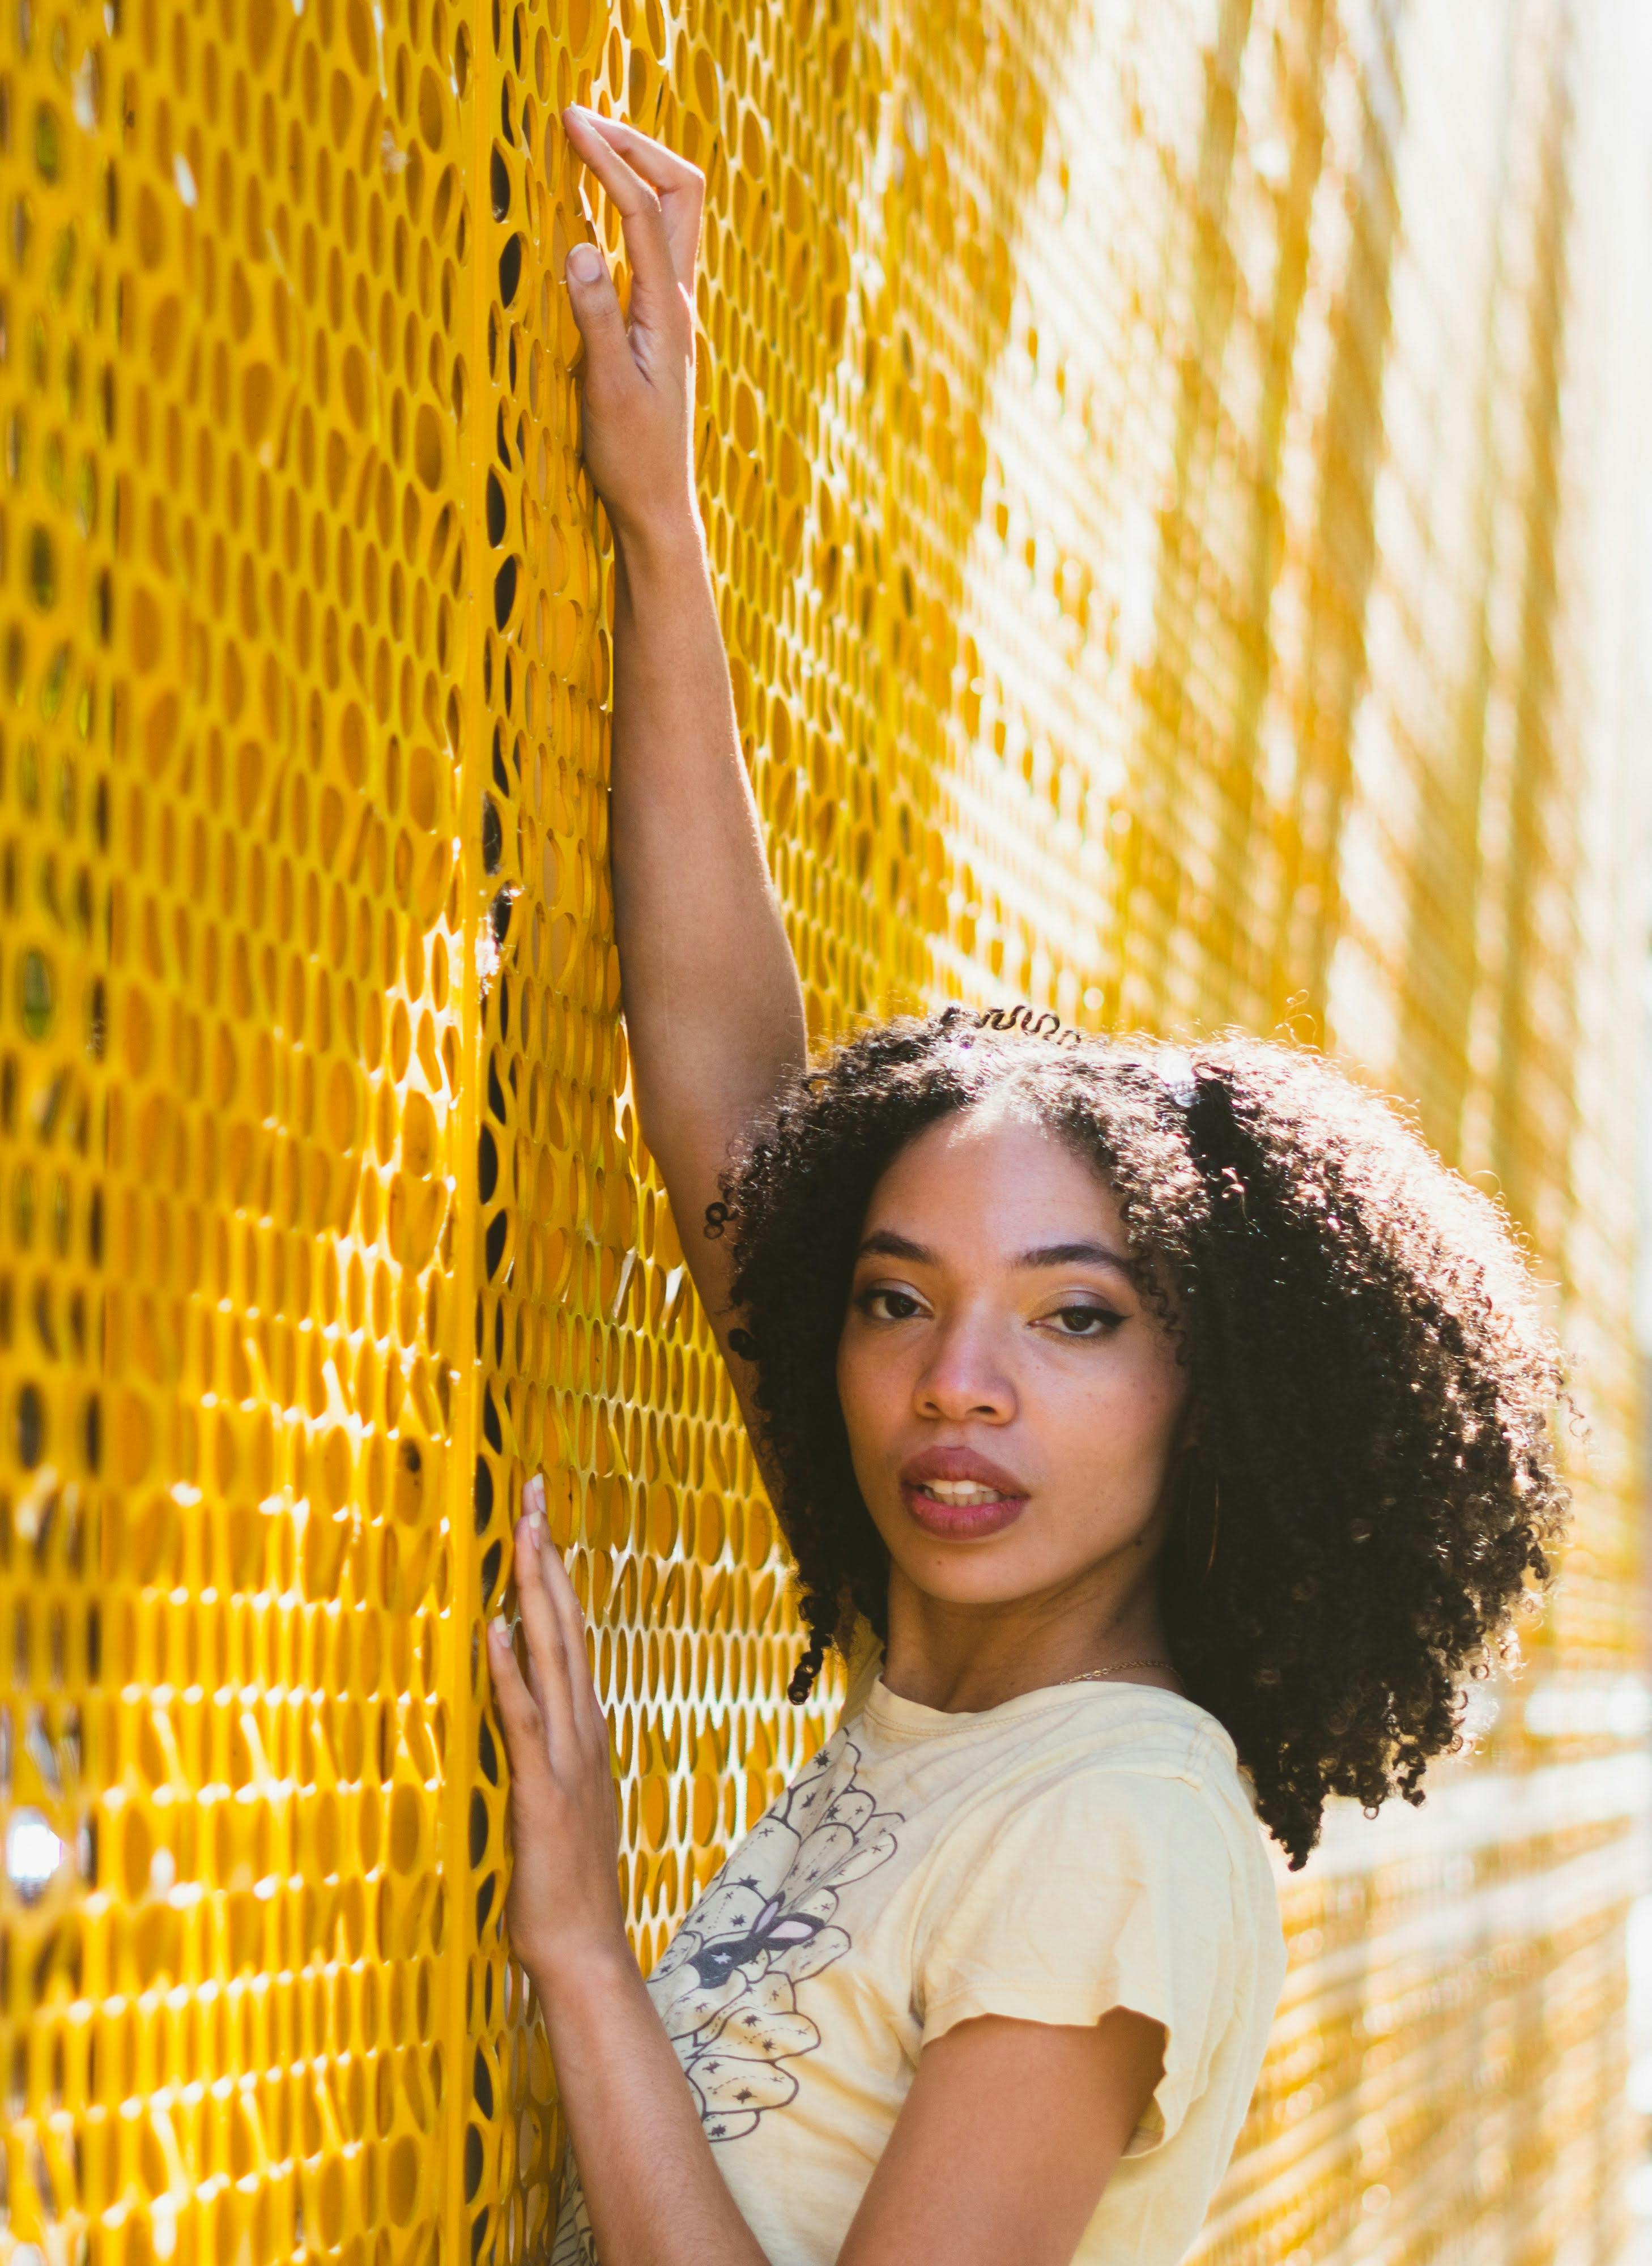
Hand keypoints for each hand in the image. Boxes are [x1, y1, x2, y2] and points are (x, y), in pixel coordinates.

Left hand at [490, 1475, 628, 1987]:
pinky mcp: (543, 1788)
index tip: (543, 1519)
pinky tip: (495, 1630)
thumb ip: (543, 1759)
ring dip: (536, 1591)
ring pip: (553, 1654)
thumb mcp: (556, 1806)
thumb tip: (520, 1720)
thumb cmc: (563, 1886)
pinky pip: (523, 1718)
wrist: (584, 1950)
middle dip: (548, 1556)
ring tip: (522, 1533)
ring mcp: (568, 1757)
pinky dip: (510, 1671)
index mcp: (587, 1730)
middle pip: (567, 1625)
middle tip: (534, 1495)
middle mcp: (585, 1729)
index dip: (557, 1574)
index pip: (572, 1634)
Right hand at [560, 107, 704, 555]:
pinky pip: (653, 242)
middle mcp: (677, 301)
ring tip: (589, 142)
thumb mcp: (604, 390)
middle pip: (680, 191)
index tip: (569, 121)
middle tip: (582, 120)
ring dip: (637, 168)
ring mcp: (671, 310)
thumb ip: (594, 318)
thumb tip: (579, 247)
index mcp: (665, 310)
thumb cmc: (630, 457)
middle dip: (637, 144)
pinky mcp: (657, 323)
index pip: (642, 210)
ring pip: (672, 213)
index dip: (608, 159)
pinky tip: (597, 203)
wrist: (657, 504)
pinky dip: (629, 204)